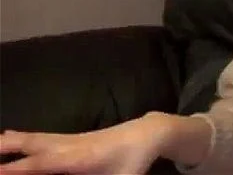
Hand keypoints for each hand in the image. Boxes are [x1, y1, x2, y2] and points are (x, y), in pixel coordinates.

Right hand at [0, 113, 168, 174]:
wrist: (147, 134)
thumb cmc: (133, 162)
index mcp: (76, 159)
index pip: (39, 165)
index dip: (15, 170)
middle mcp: (66, 146)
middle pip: (30, 146)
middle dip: (4, 150)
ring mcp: (67, 139)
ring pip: (32, 138)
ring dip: (8, 142)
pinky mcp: (69, 137)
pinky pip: (40, 137)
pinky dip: (21, 138)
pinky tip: (7, 136)